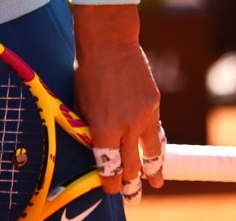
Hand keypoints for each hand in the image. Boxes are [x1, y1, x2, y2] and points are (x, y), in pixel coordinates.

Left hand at [71, 5, 163, 199]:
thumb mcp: (80, 104)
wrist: (109, 42)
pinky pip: (156, 130)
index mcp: (104, 128)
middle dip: (131, 183)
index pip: (109, 166)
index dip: (110, 182)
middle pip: (132, 165)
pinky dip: (154, 143)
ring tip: (155, 182)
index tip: (110, 189)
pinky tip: (155, 152)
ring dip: (153, 170)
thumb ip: (89, 129)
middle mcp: (127, 126)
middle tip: (131, 194)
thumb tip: (94, 148)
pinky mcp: (155, 104)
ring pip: (152, 152)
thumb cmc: (87, 71)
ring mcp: (145, 115)